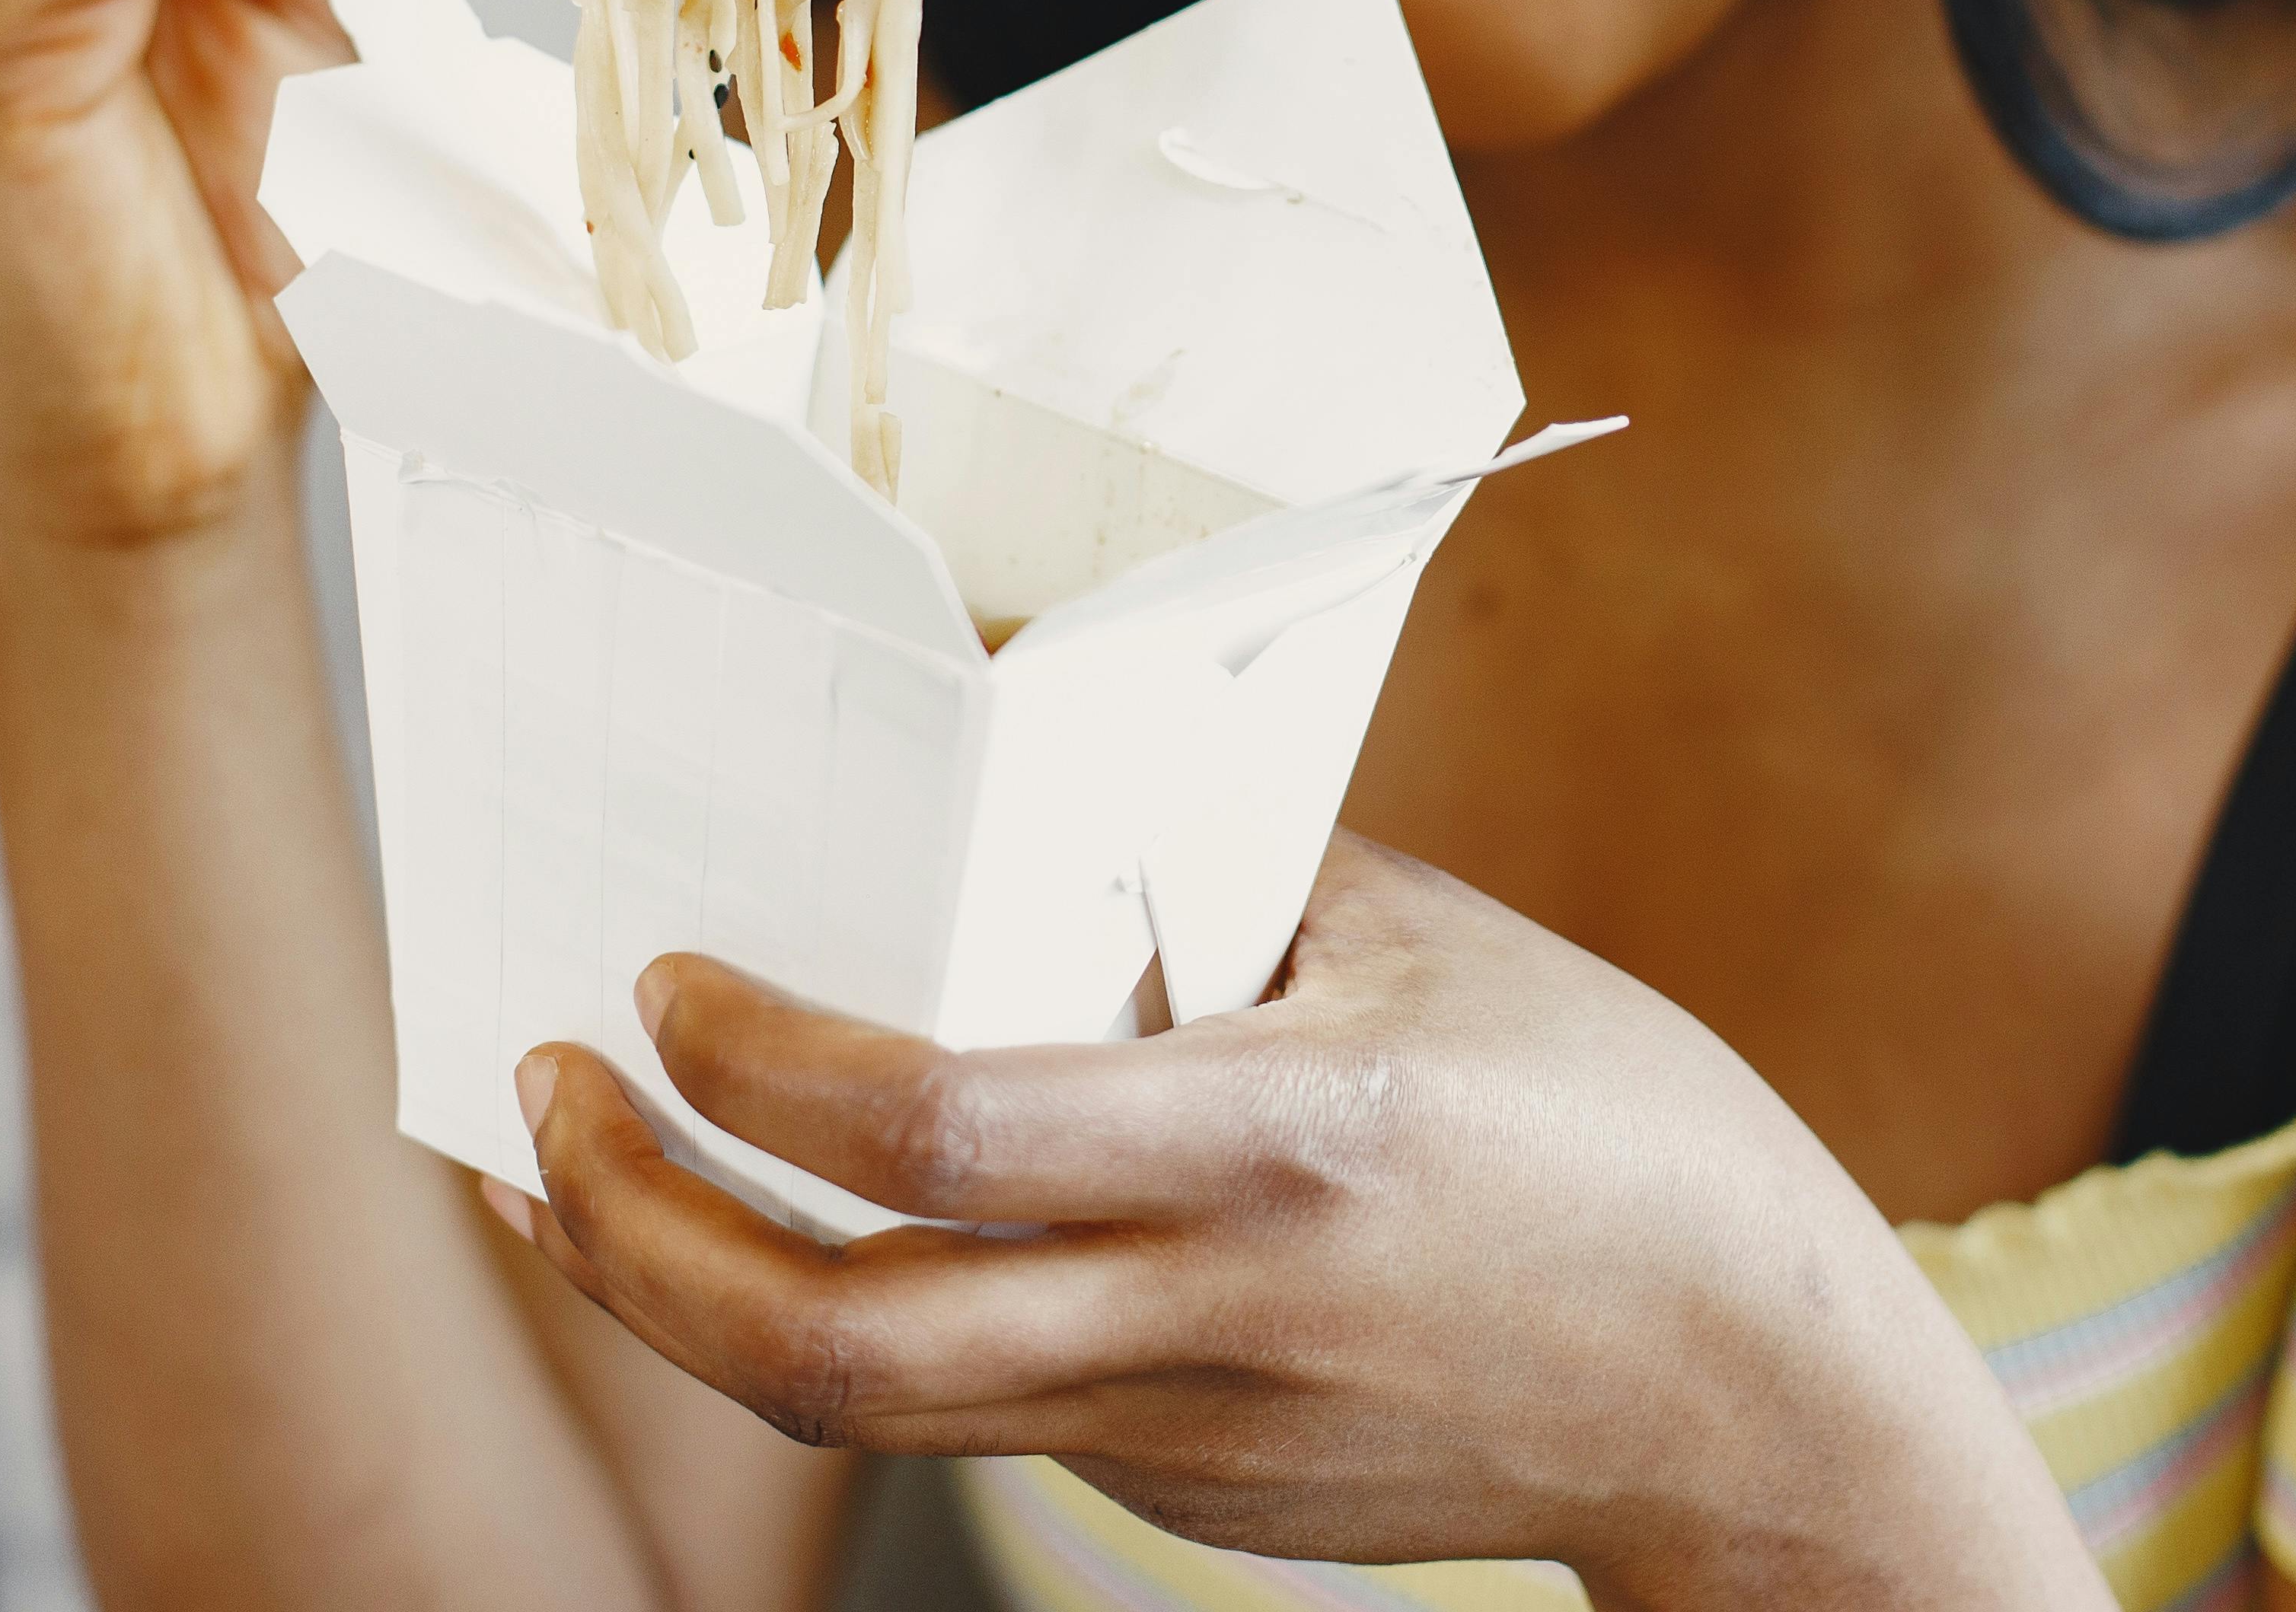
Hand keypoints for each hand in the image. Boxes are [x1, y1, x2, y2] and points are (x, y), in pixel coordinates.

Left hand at [503, 837, 2106, 1610]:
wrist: (1754, 1396)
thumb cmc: (1621, 1130)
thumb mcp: (1438, 949)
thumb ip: (1238, 883)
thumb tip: (1042, 796)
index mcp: (1281, 1145)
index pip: (942, 1134)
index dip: (760, 1066)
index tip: (666, 983)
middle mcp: (1211, 1316)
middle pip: (830, 1344)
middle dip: (634, 1231)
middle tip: (541, 1105)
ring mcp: (1190, 1437)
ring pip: (861, 1408)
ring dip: (686, 1295)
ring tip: (597, 1176)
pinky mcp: (1191, 1498)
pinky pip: (978, 1413)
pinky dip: (852, 1322)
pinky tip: (818, 1228)